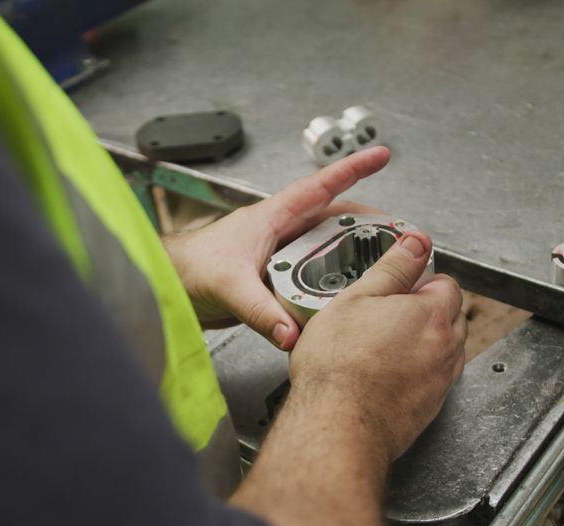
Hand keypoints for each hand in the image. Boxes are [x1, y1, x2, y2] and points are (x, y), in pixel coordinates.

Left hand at [162, 147, 390, 349]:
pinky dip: (331, 283)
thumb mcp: (229, 285)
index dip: (352, 169)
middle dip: (366, 221)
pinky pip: (313, 276)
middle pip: (333, 220)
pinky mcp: (274, 280)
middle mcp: (279, 233)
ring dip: (351, 254)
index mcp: (272, 217)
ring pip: (325, 249)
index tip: (380, 155)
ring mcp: (279, 256)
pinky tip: (343, 296)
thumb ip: (261, 310)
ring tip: (381, 262)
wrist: (167, 286)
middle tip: (396, 230)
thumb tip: (290, 331)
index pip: (319, 186)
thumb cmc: (188, 268)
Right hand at [288, 230, 467, 460]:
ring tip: (388, 343)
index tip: (400, 287)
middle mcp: (446, 347)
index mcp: (432, 313)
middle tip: (391, 313)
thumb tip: (416, 243)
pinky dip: (421, 371)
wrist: (338, 424)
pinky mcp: (431, 407)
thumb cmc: (340, 366)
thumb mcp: (357, 298)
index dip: (422, 281)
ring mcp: (441, 380)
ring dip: (427, 341)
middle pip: (452, 316)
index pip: (447, 284)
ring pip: (447, 349)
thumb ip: (393, 268)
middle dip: (429, 310)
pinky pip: (436, 379)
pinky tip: (390, 372)